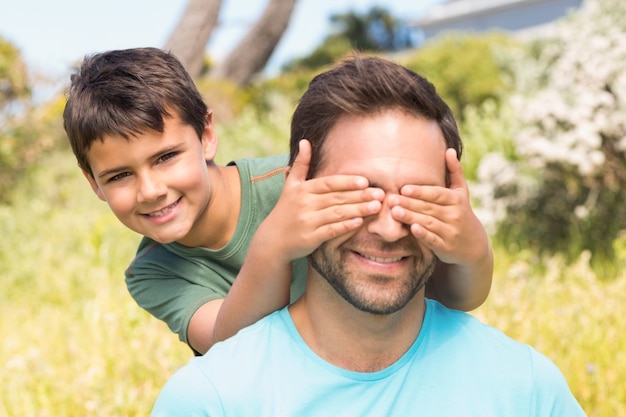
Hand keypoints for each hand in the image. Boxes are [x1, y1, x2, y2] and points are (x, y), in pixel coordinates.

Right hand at [259, 140, 383, 262]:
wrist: (273, 240)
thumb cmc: (286, 210)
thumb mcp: (290, 186)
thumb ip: (300, 164)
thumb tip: (305, 141)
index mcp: (302, 190)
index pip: (328, 183)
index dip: (347, 181)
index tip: (365, 181)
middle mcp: (304, 204)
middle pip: (336, 198)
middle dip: (360, 196)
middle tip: (380, 194)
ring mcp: (307, 222)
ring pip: (337, 213)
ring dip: (358, 210)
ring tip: (376, 207)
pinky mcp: (310, 238)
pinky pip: (331, 231)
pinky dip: (345, 226)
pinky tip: (360, 223)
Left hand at [389, 148, 488, 264]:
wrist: (473, 245)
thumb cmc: (462, 212)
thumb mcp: (462, 192)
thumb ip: (455, 171)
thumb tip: (450, 150)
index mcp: (456, 200)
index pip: (436, 194)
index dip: (420, 191)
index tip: (404, 188)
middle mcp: (455, 215)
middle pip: (429, 208)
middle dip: (409, 203)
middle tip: (391, 199)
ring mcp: (451, 232)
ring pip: (428, 222)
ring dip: (411, 217)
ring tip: (394, 212)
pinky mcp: (446, 247)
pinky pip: (433, 240)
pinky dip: (423, 234)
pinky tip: (412, 229)